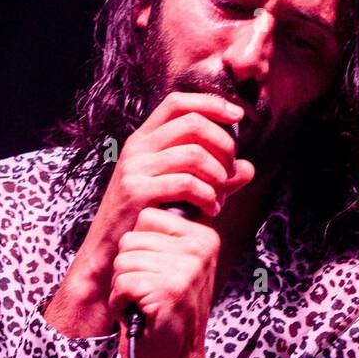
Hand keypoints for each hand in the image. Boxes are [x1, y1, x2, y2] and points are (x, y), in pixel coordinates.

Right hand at [50, 92, 252, 337]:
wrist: (110, 254)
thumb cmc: (146, 221)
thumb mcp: (180, 193)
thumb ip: (213, 178)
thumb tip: (248, 168)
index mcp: (144, 140)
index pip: (178, 103)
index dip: (211, 104)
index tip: (238, 116)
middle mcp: (137, 148)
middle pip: (193, 124)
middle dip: (223, 145)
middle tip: (230, 173)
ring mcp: (135, 169)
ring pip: (195, 155)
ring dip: (218, 176)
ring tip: (220, 198)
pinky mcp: (137, 193)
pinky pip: (187, 183)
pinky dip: (208, 196)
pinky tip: (211, 210)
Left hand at [110, 208, 227, 357]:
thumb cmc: (165, 312)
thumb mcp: (175, 265)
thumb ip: (168, 232)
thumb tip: (156, 195)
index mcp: (203, 236)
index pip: (147, 216)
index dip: (138, 248)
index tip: (155, 272)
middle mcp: (201, 248)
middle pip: (132, 237)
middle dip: (128, 268)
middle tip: (148, 292)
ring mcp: (188, 268)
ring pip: (124, 259)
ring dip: (124, 286)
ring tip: (145, 303)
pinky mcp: (170, 289)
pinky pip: (122, 281)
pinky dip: (122, 302)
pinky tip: (141, 313)